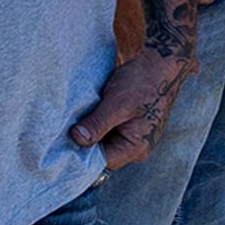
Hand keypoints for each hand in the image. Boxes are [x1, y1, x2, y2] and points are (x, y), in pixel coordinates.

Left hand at [72, 44, 194, 171]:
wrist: (160, 62)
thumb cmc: (142, 82)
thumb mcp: (116, 103)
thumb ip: (97, 124)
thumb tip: (76, 139)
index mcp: (136, 148)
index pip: (101, 162)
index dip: (81, 152)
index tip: (64, 139)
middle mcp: (136, 148)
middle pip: (102, 153)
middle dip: (85, 141)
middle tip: (68, 125)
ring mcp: (134, 137)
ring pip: (104, 141)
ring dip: (91, 129)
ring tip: (79, 116)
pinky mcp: (130, 126)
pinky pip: (109, 130)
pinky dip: (98, 122)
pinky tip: (90, 111)